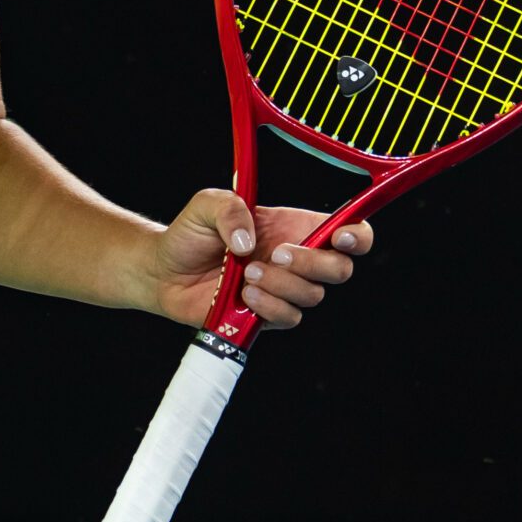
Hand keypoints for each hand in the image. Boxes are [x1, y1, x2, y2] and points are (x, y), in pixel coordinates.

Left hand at [137, 188, 373, 331]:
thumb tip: (251, 242)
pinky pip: (289, 317)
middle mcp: (297, 259)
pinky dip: (269, 306)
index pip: (348, 232)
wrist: (164, 271)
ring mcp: (284, 289)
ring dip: (282, 284)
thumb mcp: (208, 204)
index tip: (340, 237)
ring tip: (247, 273)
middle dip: (314, 263)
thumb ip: (231, 209)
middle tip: (277, 254)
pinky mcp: (268, 315)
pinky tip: (244, 295)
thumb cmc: (191, 234)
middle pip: (340, 268)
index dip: (357, 236)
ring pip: (313, 295)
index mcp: (295, 227)